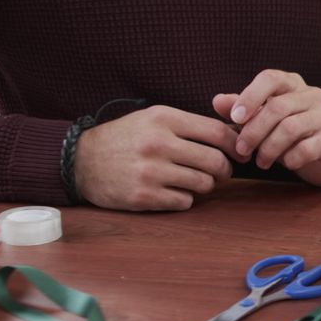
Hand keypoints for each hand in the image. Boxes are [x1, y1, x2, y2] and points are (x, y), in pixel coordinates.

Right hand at [75, 105, 242, 210]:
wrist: (80, 161)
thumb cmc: (125, 138)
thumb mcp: (153, 119)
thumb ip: (188, 125)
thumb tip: (232, 136)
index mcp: (163, 119)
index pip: (217, 132)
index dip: (235, 145)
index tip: (240, 153)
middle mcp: (158, 143)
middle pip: (215, 161)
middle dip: (224, 170)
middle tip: (220, 172)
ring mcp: (150, 171)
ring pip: (204, 184)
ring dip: (205, 185)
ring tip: (193, 180)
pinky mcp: (144, 196)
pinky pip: (185, 201)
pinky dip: (184, 198)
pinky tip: (172, 191)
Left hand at [213, 69, 320, 186]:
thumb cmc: (286, 132)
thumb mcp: (261, 119)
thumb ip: (241, 109)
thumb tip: (217, 101)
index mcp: (292, 84)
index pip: (270, 78)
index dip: (250, 96)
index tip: (234, 118)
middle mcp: (312, 95)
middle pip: (278, 107)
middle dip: (254, 131)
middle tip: (242, 150)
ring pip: (291, 128)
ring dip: (269, 148)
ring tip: (261, 162)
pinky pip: (307, 148)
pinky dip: (290, 159)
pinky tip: (285, 165)